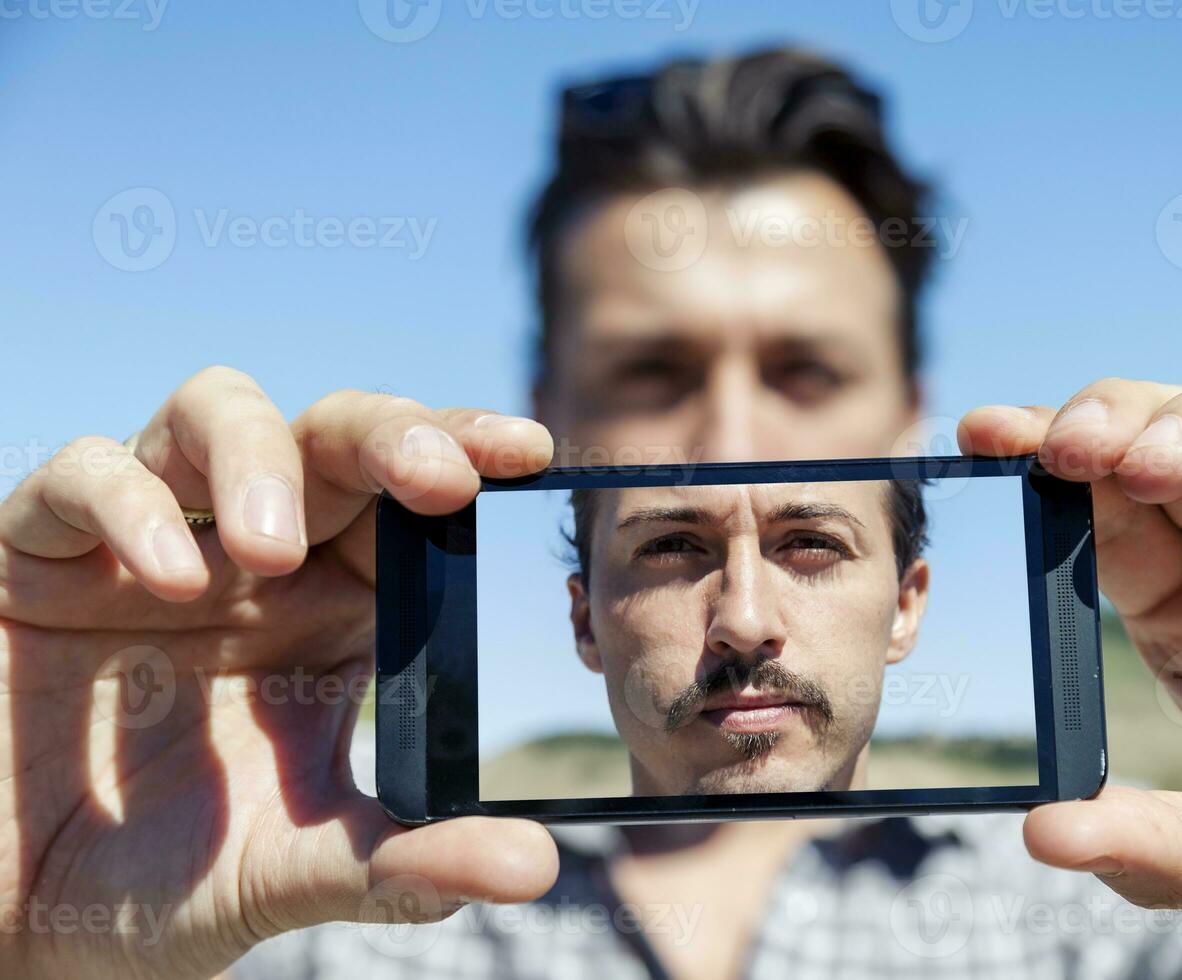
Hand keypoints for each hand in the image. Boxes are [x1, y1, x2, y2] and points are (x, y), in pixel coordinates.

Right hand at [0, 367, 560, 978]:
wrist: (7, 919)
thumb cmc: (156, 883)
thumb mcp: (288, 872)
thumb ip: (405, 862)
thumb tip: (536, 863)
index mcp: (332, 606)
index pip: (411, 500)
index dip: (465, 455)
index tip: (530, 453)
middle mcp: (252, 556)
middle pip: (334, 434)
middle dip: (392, 433)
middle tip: (439, 474)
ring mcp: (148, 541)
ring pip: (216, 412)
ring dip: (258, 456)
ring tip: (267, 548)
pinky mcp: (40, 553)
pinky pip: (84, 475)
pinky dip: (128, 506)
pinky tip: (166, 576)